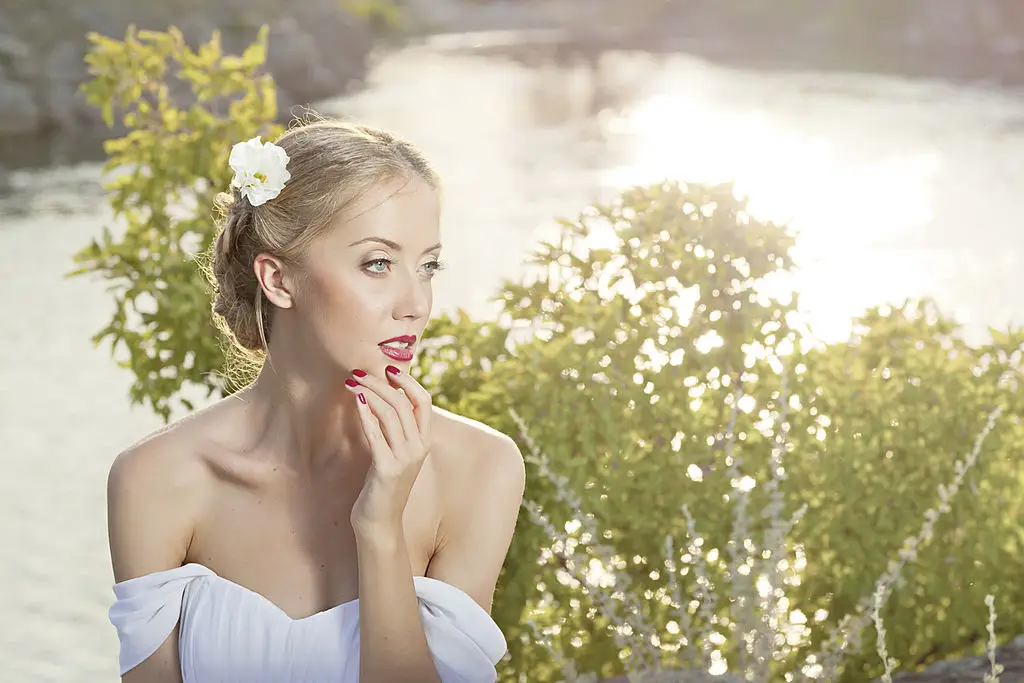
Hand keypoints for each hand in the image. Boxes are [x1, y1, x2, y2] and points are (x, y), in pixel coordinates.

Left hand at [346, 364, 432, 532]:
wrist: (380, 523)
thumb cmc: (383, 486)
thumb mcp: (395, 454)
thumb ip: (396, 430)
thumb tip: (384, 398)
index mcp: (424, 442)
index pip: (424, 401)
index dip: (408, 381)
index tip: (388, 368)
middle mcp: (419, 448)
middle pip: (404, 402)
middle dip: (381, 382)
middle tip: (360, 371)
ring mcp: (404, 459)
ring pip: (391, 413)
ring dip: (370, 392)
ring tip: (353, 382)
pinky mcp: (386, 469)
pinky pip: (376, 434)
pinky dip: (366, 414)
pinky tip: (357, 401)